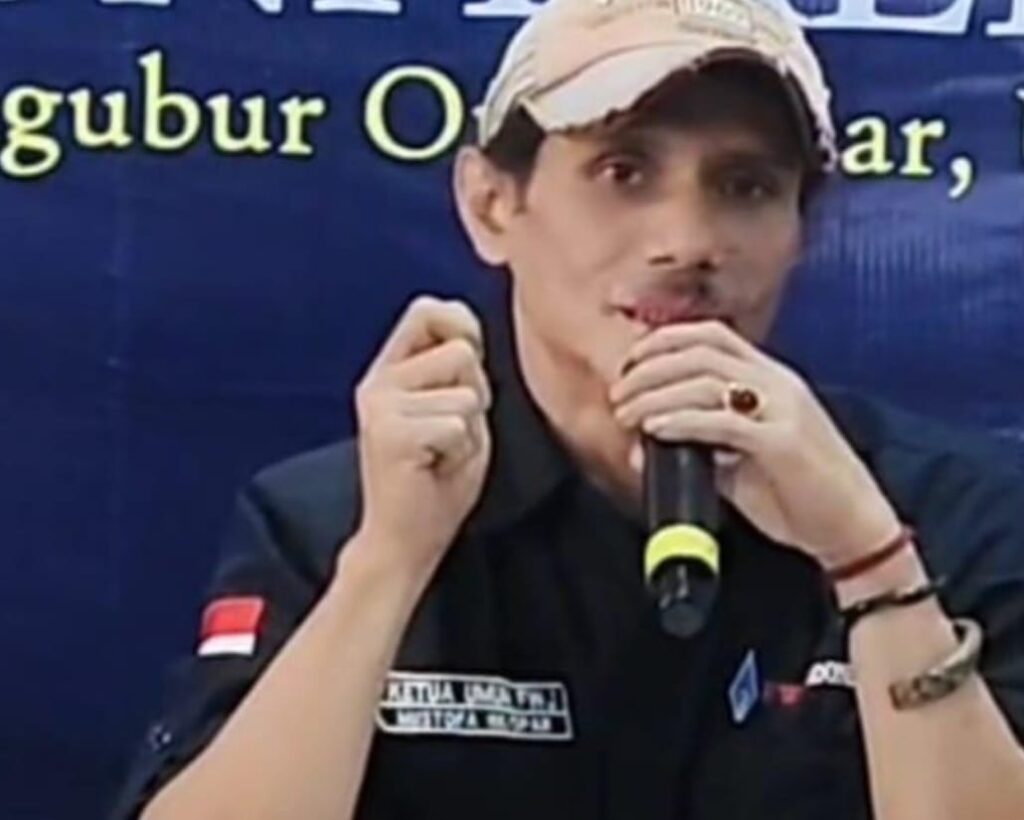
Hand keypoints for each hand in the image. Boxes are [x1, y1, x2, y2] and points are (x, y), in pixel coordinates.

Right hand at [350, 296, 491, 577]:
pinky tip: (435, 469)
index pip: (428, 309)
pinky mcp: (389, 434)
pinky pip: (458, 426)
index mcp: (390, 370)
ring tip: (442, 454)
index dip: (462, 326)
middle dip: (475, 394)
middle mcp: (377, 381)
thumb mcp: (456, 411)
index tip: (468, 365)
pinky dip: (461, 453)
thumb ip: (458, 371)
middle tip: (451, 433)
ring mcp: (379, 406)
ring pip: (465, 393)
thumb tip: (467, 333)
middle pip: (462, 351)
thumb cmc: (436, 479)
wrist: (405, 541)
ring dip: (469, 429)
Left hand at [609, 320, 900, 570]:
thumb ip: (698, 446)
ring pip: (706, 380)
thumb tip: (642, 446)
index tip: (630, 364)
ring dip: (656, 393)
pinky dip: (682, 420)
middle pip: (700, 351)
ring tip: (627, 414)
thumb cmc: (800, 495)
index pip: (712, 336)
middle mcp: (778, 383)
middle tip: (619, 394)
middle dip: (650, 368)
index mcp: (771, 379)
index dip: (664, 341)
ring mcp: (783, 409)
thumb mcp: (743, 462)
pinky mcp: (783, 442)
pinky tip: (656, 427)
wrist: (853, 529)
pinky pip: (723, 421)